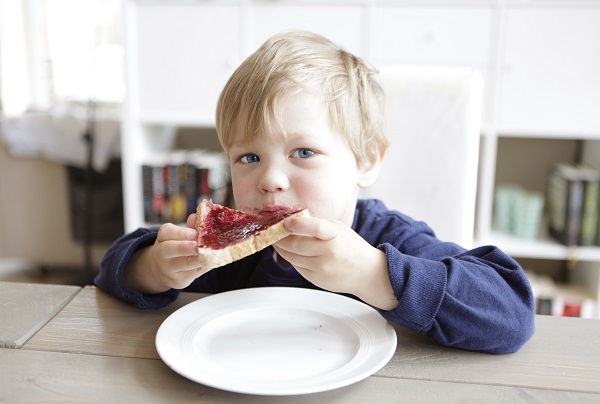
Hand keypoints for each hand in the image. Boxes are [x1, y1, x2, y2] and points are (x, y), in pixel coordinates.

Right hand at [124, 214, 207, 293]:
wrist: (161, 270)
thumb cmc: (175, 248)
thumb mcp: (178, 236)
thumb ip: (190, 228)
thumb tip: (198, 217)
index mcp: (162, 239)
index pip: (166, 232)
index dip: (181, 233)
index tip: (195, 233)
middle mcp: (162, 254)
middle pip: (168, 249)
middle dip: (185, 247)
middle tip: (199, 245)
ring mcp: (170, 269)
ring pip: (185, 264)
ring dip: (200, 258)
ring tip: (212, 252)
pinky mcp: (180, 280)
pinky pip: (196, 272)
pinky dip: (206, 265)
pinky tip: (214, 260)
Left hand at [274, 216, 397, 310]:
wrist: (366, 273)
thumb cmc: (351, 247)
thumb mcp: (339, 229)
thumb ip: (318, 224)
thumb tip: (293, 220)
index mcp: (335, 236)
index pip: (316, 227)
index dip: (298, 224)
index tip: (285, 221)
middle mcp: (328, 252)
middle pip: (296, 244)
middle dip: (280, 238)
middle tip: (272, 231)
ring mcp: (321, 268)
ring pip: (292, 257)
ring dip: (281, 248)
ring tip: (277, 241)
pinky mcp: (316, 279)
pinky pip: (297, 267)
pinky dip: (290, 258)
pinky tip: (289, 252)